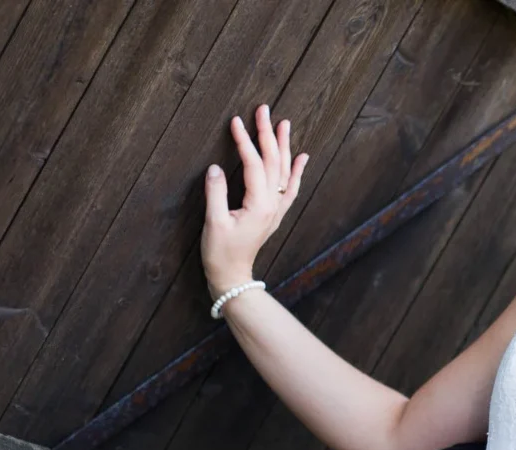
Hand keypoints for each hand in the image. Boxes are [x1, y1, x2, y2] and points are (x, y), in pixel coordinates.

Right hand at [201, 104, 308, 294]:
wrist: (233, 275)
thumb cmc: (220, 252)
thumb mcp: (213, 223)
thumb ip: (215, 194)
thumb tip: (214, 168)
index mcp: (258, 204)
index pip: (253, 165)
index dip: (244, 141)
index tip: (235, 121)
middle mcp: (272, 204)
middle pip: (273, 162)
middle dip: (268, 134)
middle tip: (264, 109)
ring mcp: (276, 209)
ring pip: (284, 171)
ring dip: (283, 146)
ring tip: (283, 123)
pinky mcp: (274, 213)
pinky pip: (290, 188)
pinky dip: (297, 171)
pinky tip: (301, 156)